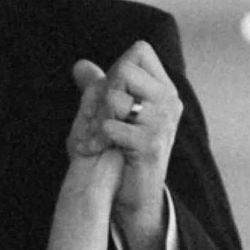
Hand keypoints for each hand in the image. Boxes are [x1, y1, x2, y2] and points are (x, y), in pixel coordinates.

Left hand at [72, 40, 182, 249]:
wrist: (135, 199)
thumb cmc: (120, 155)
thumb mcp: (110, 116)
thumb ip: (98, 88)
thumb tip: (80, 65)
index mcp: (164, 90)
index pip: (139, 51)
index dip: (118, 67)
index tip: (111, 94)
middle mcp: (169, 101)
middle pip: (125, 69)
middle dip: (103, 93)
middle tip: (97, 120)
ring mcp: (163, 122)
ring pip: (115, 98)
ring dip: (96, 118)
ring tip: (96, 137)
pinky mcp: (151, 144)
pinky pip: (111, 126)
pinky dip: (96, 138)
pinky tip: (95, 149)